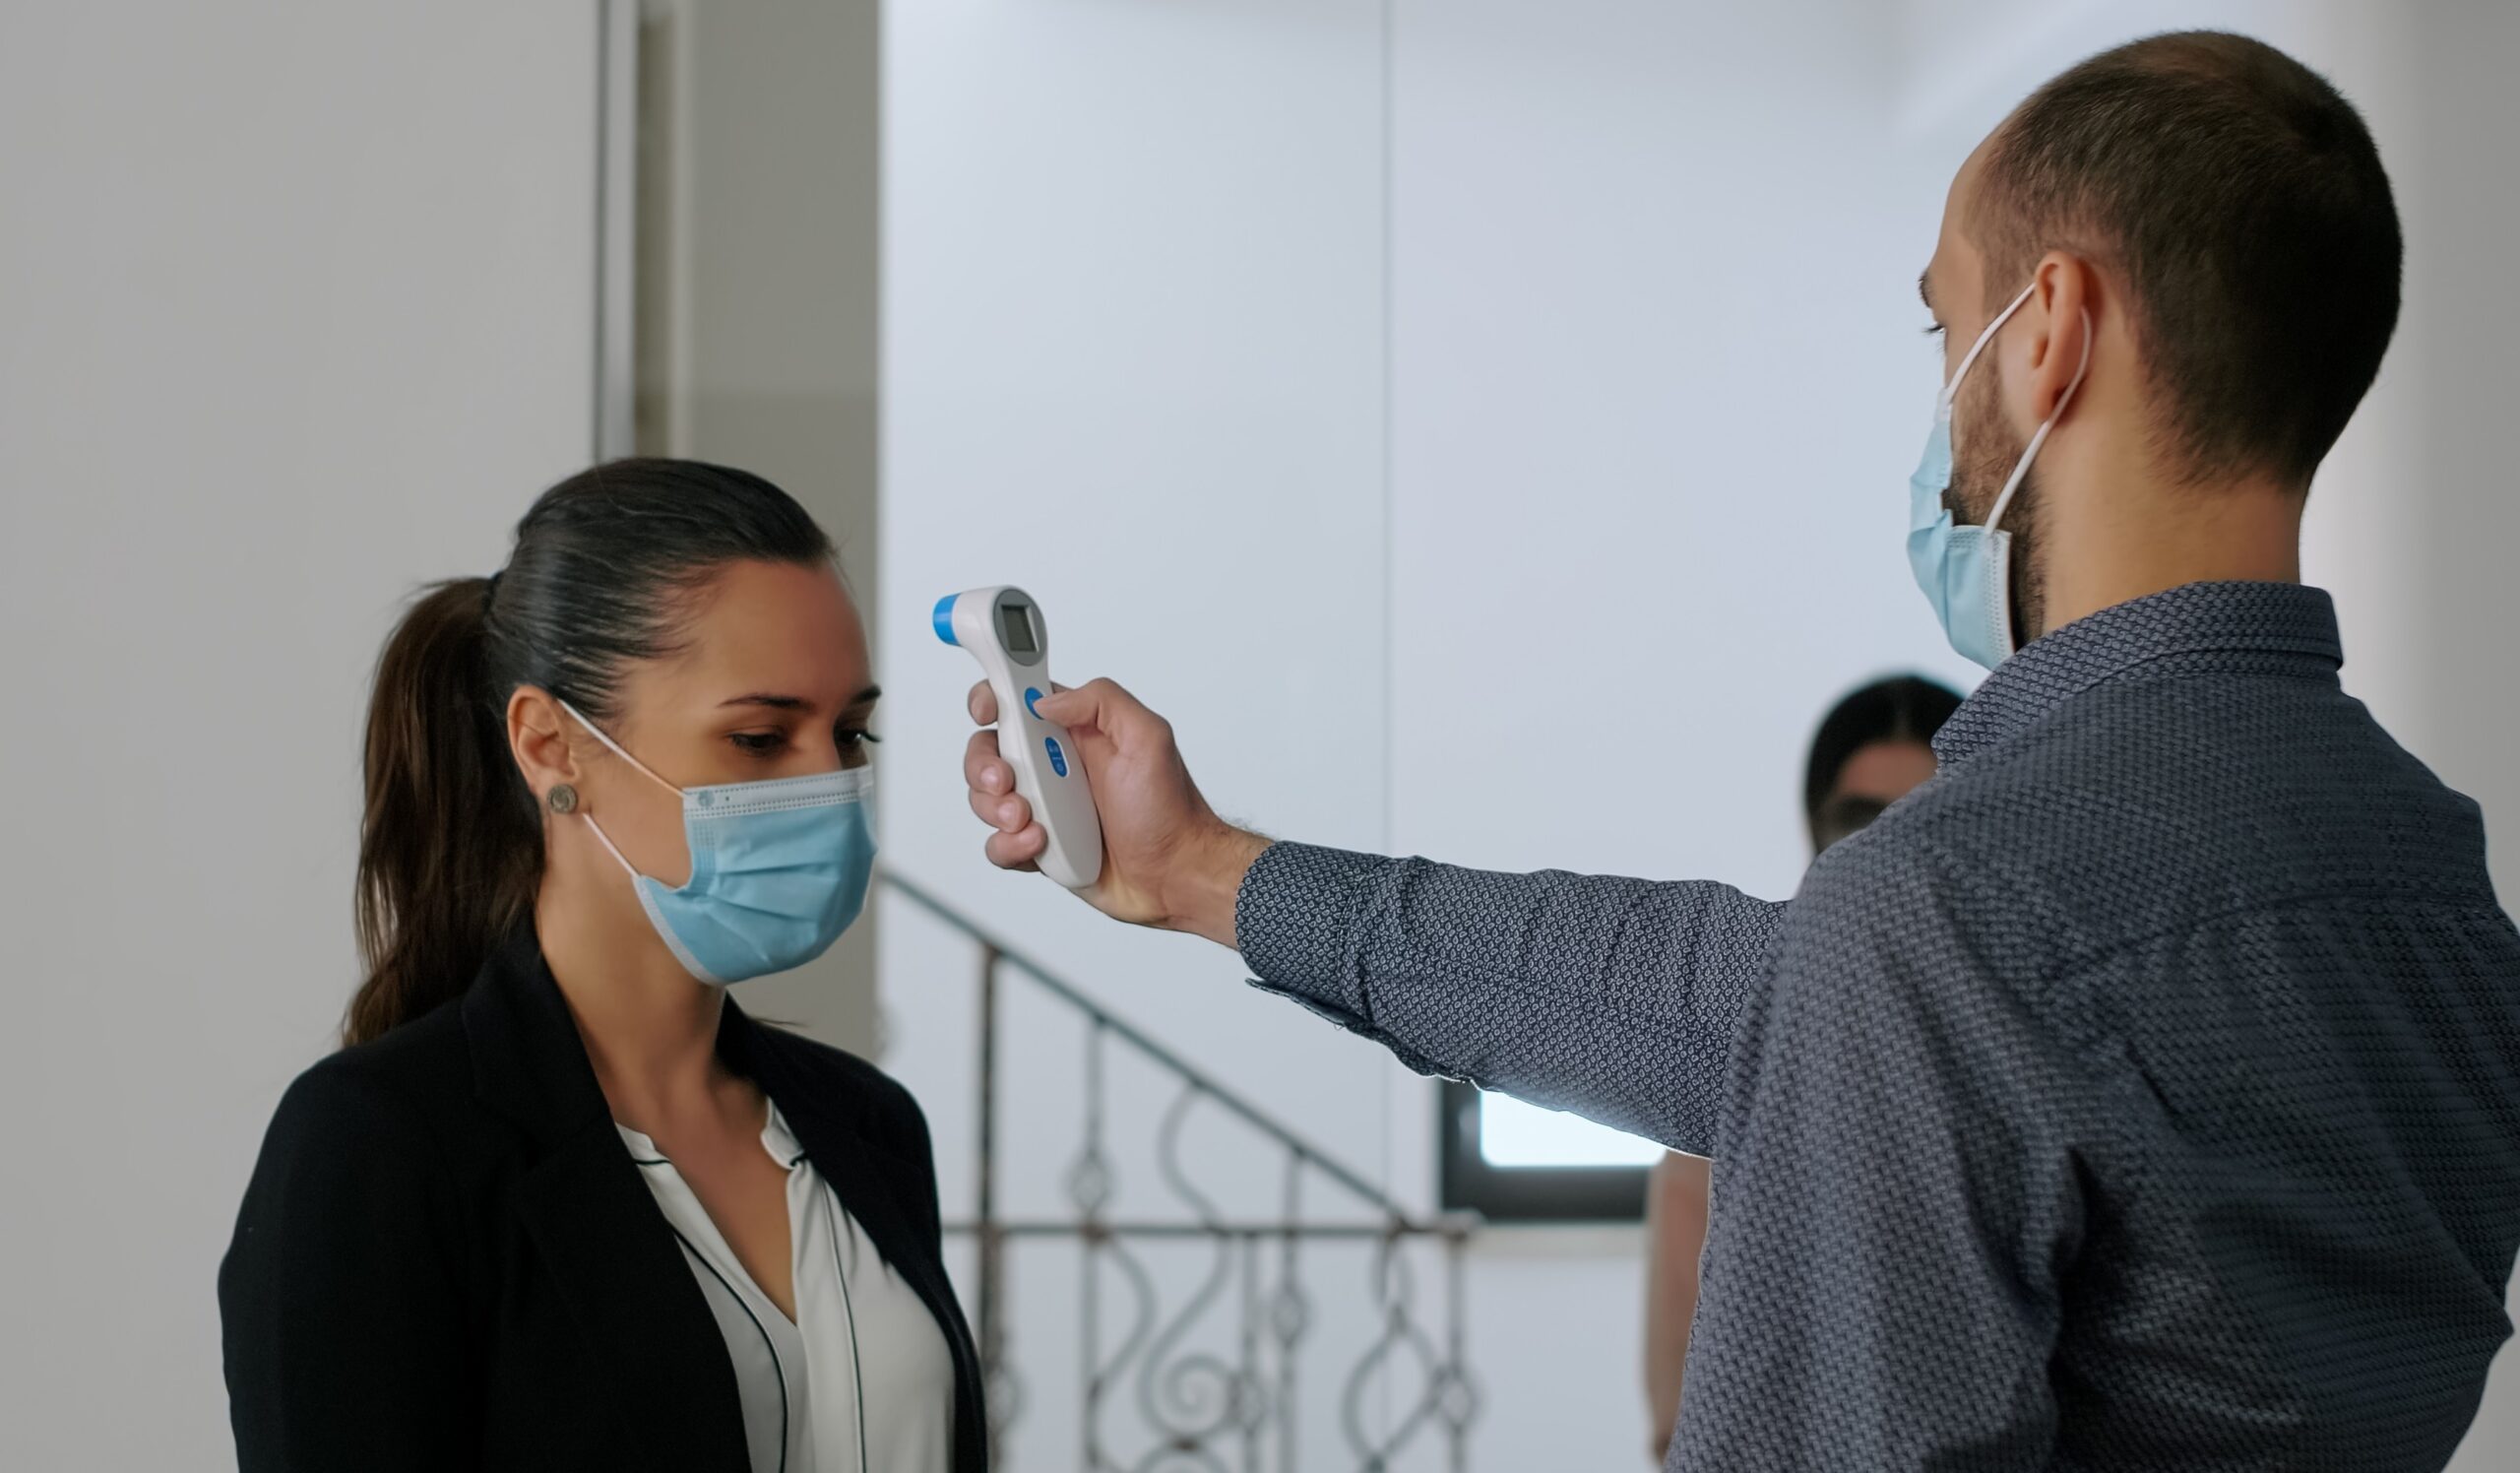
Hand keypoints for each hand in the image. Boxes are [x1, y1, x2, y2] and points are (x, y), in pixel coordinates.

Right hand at [963, 678, 1269, 947]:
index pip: (1018, 701)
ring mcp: (1044, 807)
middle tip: (1008, 782)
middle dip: (984, 766)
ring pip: (985, 799)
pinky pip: (998, 844)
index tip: (987, 712)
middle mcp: (1054, 766)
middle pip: (988, 750)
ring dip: (997, 810)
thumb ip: (1101, 701)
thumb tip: (1046, 701)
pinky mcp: (1039, 846)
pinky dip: (1009, 846)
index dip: (991, 699)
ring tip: (1032, 821)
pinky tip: (1040, 844)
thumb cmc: (1171, 812)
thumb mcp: (1149, 737)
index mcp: (1075, 733)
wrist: (1176, 875)